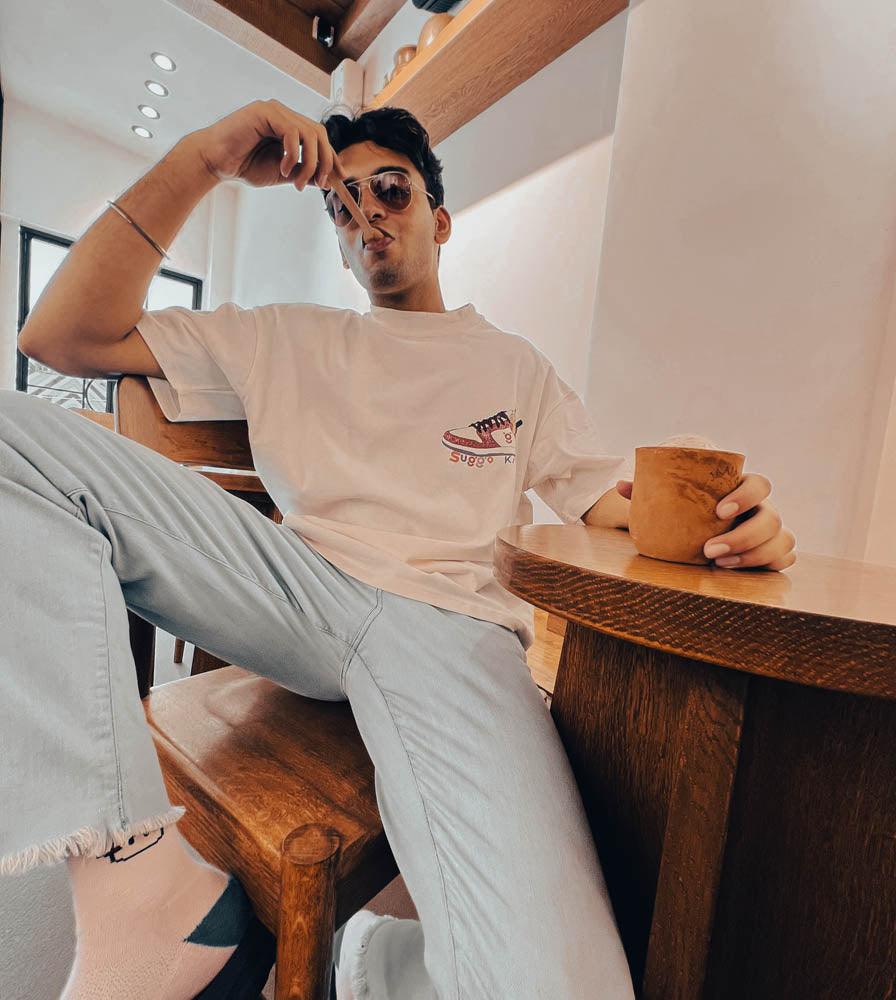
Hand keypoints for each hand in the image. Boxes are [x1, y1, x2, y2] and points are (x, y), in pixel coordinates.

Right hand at [189, 99, 346, 190]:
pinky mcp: (265, 111)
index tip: (339, 178)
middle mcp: (284, 115)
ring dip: (310, 162)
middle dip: (325, 161)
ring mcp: (275, 111)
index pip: (319, 138)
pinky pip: (292, 131)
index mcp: (289, 127)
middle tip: (320, 183)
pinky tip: (284, 168)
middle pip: (319, 133)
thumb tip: (325, 178)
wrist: (216, 163)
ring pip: (309, 132)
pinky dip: (293, 154)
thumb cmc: (244, 166)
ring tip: (299, 182)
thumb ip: (302, 172)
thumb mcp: (282, 173)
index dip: (331, 157)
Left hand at [615, 474, 796, 570]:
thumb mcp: (669, 500)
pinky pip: (786, 559)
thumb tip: (622, 484)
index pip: (760, 484)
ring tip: (718, 566)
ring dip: (753, 555)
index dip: (746, 496)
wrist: (699, 528)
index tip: (719, 511)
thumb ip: (648, 491)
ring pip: (782, 540)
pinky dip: (767, 565)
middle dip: (744, 537)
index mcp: (742, 489)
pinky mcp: (773, 553)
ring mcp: (771, 531)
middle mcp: (762, 509)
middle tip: (709, 551)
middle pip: (772, 518)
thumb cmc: (687, 510)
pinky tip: (737, 572)